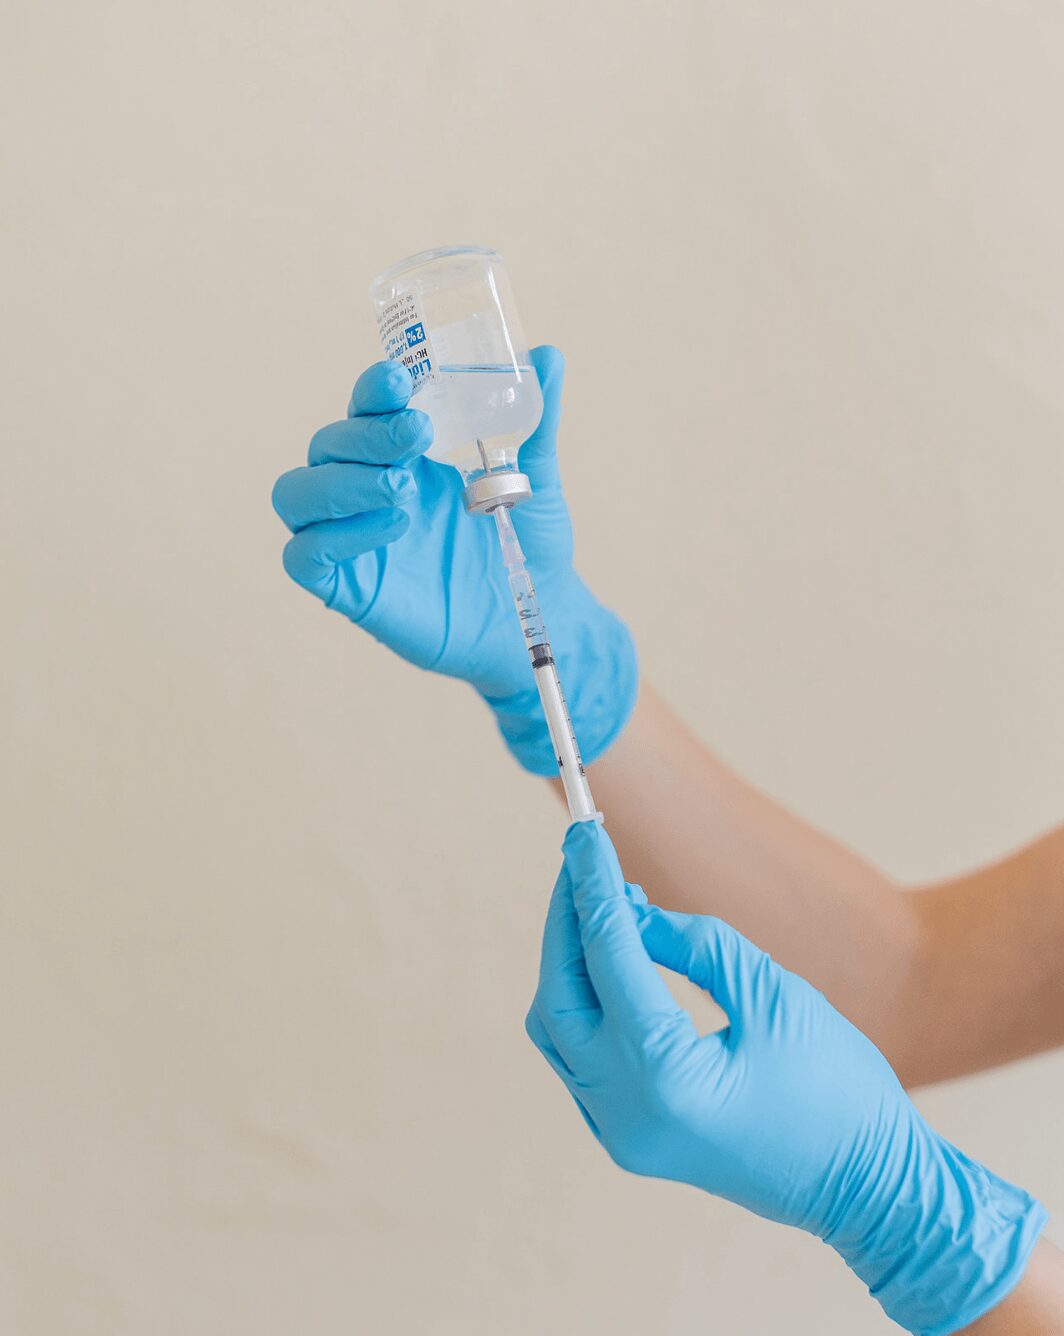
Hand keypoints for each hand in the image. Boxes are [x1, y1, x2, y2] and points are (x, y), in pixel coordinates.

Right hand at [271, 347, 636, 773]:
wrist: (540, 614)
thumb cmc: (528, 545)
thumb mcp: (536, 478)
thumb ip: (537, 420)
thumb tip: (548, 356)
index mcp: (405, 454)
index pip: (364, 408)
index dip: (371, 389)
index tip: (398, 379)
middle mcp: (369, 489)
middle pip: (326, 444)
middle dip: (364, 433)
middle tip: (418, 435)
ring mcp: (354, 538)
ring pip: (297, 493)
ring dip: (340, 481)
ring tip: (401, 488)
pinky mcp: (348, 588)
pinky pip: (304, 556)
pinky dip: (336, 536)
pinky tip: (394, 527)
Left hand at [527, 823, 1045, 1334]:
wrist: (870, 1192)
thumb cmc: (838, 1088)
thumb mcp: (773, 994)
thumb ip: (694, 943)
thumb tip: (628, 908)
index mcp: (666, 1077)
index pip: (607, 957)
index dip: (594, 885)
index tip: (584, 830)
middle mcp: (627, 1113)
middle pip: (561, 995)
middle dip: (568, 920)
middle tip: (584, 858)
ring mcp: (622, 1135)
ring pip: (559, 1030)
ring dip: (570, 962)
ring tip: (600, 901)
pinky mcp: (630, 1138)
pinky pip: (580, 1060)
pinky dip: (585, 1002)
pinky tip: (610, 959)